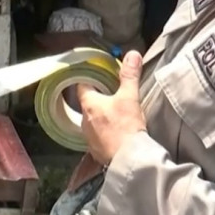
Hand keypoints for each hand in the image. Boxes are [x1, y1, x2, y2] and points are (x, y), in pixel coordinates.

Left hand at [77, 50, 147, 164]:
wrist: (129, 159)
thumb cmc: (126, 126)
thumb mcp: (130, 97)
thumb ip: (130, 75)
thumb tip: (132, 54)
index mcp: (89, 104)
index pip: (82, 86)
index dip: (88, 79)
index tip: (96, 75)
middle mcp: (84, 120)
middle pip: (87, 104)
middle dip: (98, 99)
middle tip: (110, 94)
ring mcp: (88, 137)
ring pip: (92, 121)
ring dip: (101, 117)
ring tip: (115, 114)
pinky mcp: (96, 150)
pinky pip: (98, 137)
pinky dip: (105, 132)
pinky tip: (116, 132)